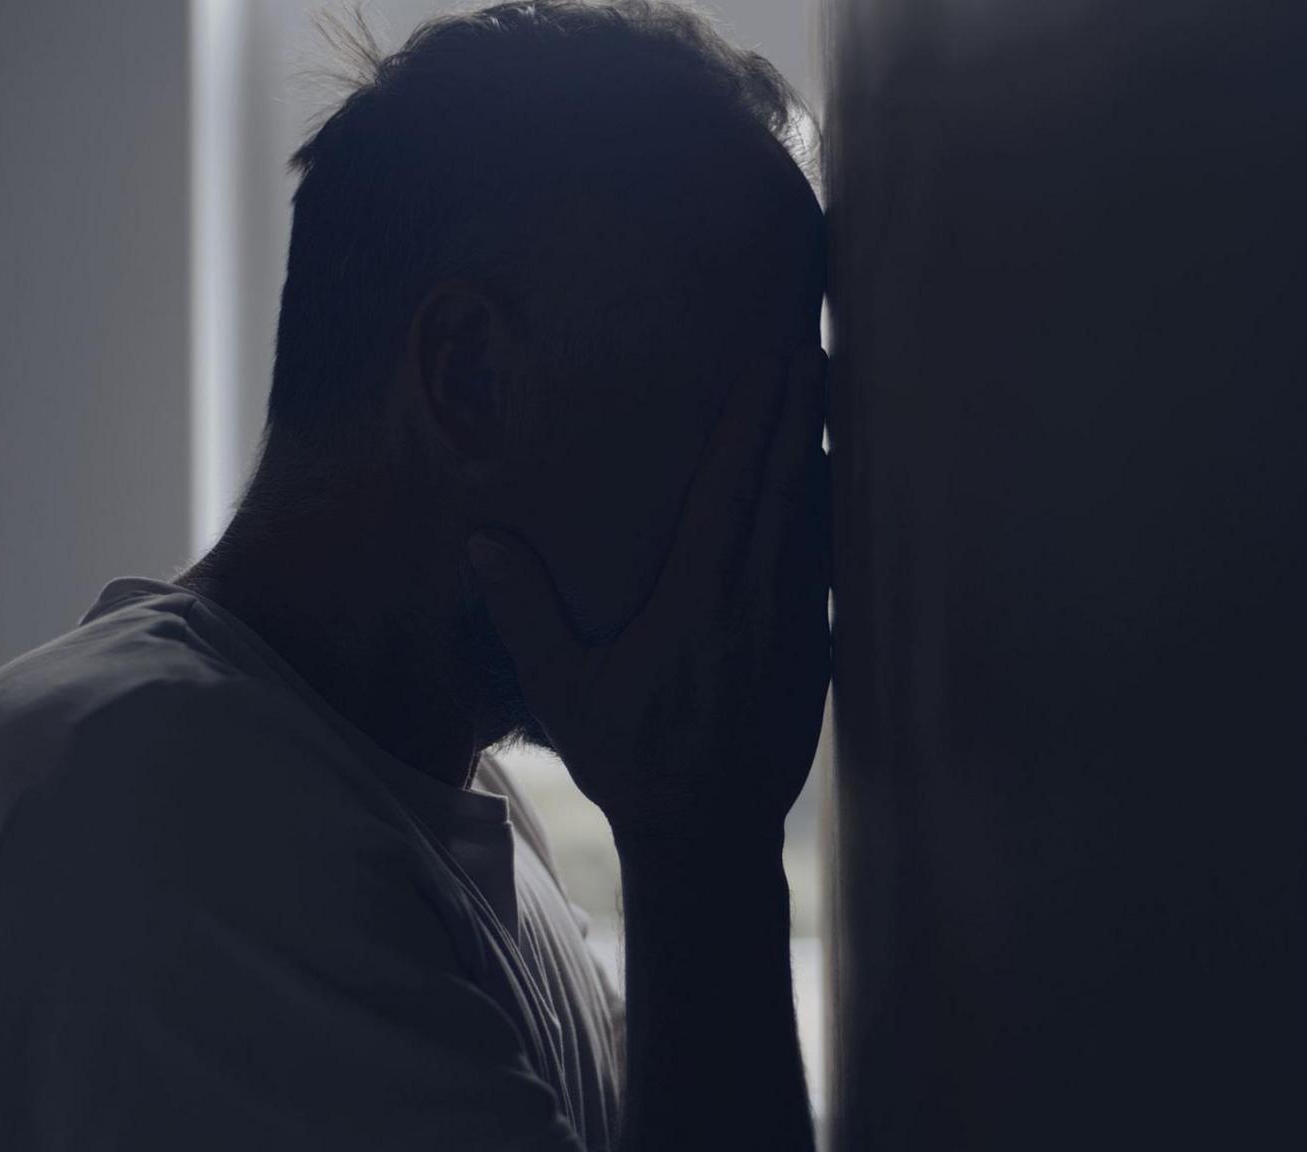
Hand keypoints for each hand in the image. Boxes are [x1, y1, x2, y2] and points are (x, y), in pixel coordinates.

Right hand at [467, 348, 830, 846]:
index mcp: (702, 593)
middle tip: (809, 342)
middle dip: (798, 408)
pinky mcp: (814, 648)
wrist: (711, 835)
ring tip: (822, 392)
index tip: (772, 356)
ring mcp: (796, 621)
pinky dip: (825, 513)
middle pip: (787, 480)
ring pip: (815, 516)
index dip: (756, 416)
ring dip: (817, 450)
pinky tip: (824, 489)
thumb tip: (481, 543)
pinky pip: (823, 561)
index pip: (734, 483)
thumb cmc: (634, 760)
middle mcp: (760, 596)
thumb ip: (526, 613)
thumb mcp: (566, 689)